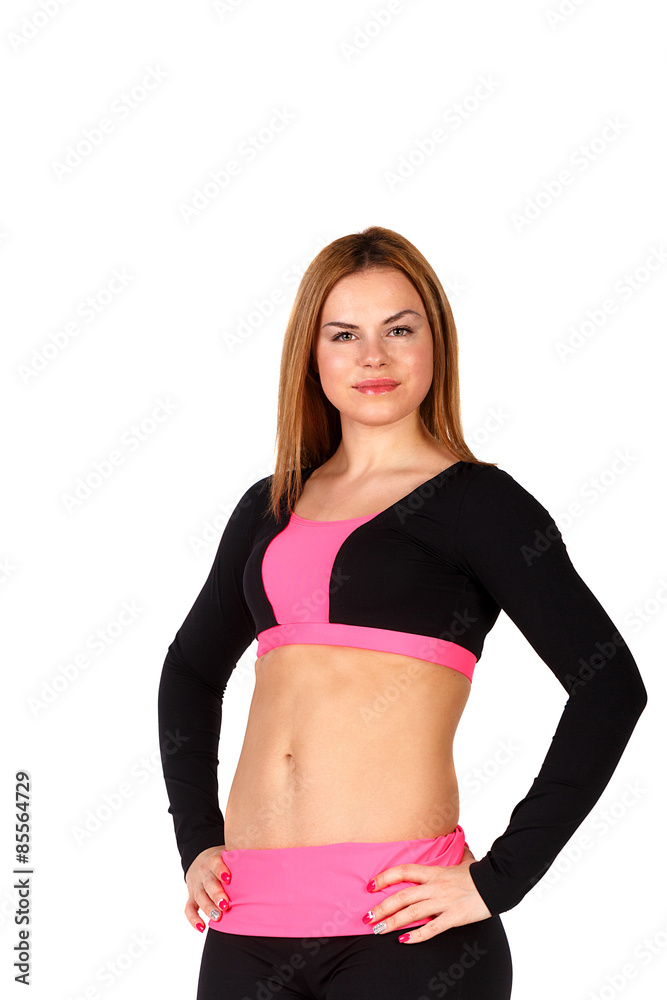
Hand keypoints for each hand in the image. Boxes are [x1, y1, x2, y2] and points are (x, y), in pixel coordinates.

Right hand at [184, 845, 231, 932]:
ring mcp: (196, 886)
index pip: (215, 864)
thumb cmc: (223, 862)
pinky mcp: (191, 897)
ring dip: (208, 908)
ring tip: (218, 917)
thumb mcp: (229, 857)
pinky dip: (193, 919)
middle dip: (216, 894)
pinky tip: (202, 928)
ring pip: (199, 897)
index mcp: (212, 861)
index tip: (229, 878)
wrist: (200, 859)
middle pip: (208, 883)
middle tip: (225, 905)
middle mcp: (203, 873)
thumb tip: (263, 869)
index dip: (220, 870)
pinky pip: (189, 909)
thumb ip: (239, 862)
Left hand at [362, 842, 491, 943]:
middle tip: (367, 917)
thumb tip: (456, 839)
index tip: (370, 885)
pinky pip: (432, 928)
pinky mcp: (454, 917)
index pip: (404, 871)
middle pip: (402, 896)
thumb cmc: (479, 872)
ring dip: (392, 922)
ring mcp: (444, 902)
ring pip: (412, 913)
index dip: (385, 878)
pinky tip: (404, 940)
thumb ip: (454, 853)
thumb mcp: (463, 859)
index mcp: (435, 872)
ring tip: (378, 930)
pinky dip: (417, 936)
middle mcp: (435, 886)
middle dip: (382, 907)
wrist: (498, 883)